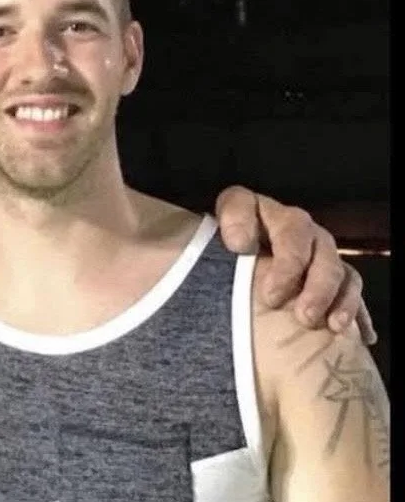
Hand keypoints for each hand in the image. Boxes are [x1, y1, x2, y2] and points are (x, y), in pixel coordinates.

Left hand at [215, 186, 375, 344]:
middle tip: (271, 298)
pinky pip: (352, 287)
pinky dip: (354, 310)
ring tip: (313, 321)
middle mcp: (287, 224)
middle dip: (289, 265)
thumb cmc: (218, 269)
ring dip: (326, 291)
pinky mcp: (337, 275)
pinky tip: (357, 335)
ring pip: (331, 260)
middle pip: (297, 231)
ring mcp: (317, 248)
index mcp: (249, 212)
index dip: (238, 219)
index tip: (236, 247)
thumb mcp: (199, 258)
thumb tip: (205, 245)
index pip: (241, 201)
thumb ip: (180, 247)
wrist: (247, 286)